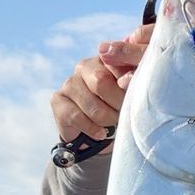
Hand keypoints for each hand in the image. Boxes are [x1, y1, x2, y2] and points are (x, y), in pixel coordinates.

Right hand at [51, 23, 154, 147]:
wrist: (98, 135)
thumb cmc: (119, 110)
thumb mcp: (130, 95)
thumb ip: (133, 83)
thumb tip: (136, 80)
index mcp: (106, 59)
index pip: (117, 62)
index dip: (127, 82)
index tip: (135, 96)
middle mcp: (85, 66)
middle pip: (101, 82)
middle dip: (117, 104)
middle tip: (123, 114)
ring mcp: (69, 82)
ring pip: (91, 104)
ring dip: (106, 120)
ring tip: (112, 125)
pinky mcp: (58, 100)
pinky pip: (77, 117)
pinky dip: (92, 129)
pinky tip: (100, 133)